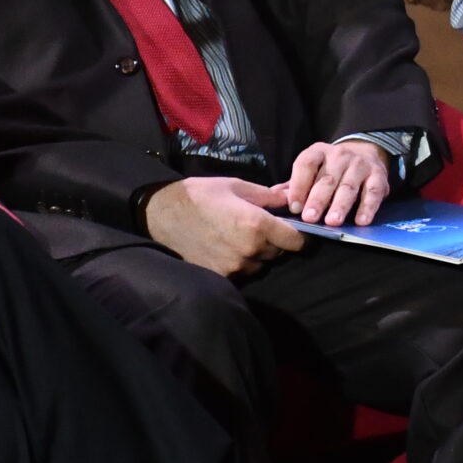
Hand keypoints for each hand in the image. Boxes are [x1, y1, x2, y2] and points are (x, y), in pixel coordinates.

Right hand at [143, 175, 304, 278]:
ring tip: (239, 235)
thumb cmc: (202, 194)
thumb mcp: (238, 186)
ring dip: (258, 253)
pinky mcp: (222, 276)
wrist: (163, 215)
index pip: (297, 241)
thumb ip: (269, 196)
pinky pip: (243, 271)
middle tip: (259, 226)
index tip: (293, 227)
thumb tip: (293, 198)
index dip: (299, 234)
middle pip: (279, 252)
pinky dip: (241, 261)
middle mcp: (250, 250)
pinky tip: (227, 246)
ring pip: (261, 264)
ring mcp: (236, 267)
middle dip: (275, 241)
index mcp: (257, 225)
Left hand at [280, 138, 393, 227]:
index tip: (294, 207)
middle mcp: (340, 155)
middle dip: (318, 199)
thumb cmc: (331, 169)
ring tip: (332, 222)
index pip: (306, 164)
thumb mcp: (312, 170)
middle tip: (310, 218)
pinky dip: (368, 207)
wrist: (366, 153)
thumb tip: (272, 199)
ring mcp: (360, 165)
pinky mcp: (379, 176)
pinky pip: (373, 192)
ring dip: (340, 205)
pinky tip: (361, 221)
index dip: (299, 185)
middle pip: (327, 178)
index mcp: (318, 152)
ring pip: (349, 186)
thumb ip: (294, 185)